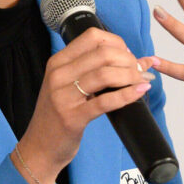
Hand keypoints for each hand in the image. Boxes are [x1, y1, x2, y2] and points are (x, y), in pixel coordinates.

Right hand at [15, 27, 156, 183]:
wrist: (39, 146)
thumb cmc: (59, 115)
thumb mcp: (71, 87)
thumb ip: (99, 71)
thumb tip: (144, 61)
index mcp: (58, 62)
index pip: (92, 37)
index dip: (117, 43)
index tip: (128, 55)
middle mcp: (58, 75)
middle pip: (103, 53)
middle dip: (128, 60)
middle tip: (139, 72)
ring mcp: (63, 96)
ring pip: (106, 74)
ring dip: (131, 76)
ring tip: (142, 82)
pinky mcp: (72, 117)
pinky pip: (105, 102)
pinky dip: (127, 95)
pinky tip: (139, 92)